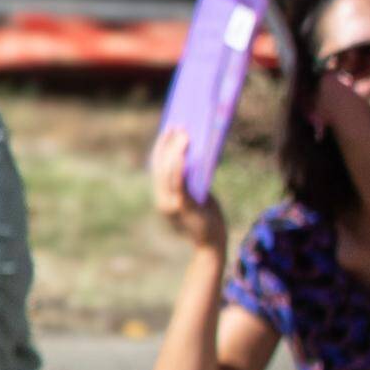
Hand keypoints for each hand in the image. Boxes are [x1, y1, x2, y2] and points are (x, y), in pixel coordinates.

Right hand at [143, 115, 228, 257]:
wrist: (212, 243)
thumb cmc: (207, 219)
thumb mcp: (196, 197)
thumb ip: (190, 182)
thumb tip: (193, 157)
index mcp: (163, 196)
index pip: (157, 168)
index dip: (161, 147)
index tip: (168, 128)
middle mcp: (162, 199)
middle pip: (160, 166)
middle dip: (168, 144)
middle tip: (177, 125)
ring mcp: (170, 203)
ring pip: (167, 171)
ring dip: (175, 150)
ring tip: (185, 134)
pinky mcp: (183, 206)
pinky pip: (179, 182)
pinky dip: (180, 165)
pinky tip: (186, 152)